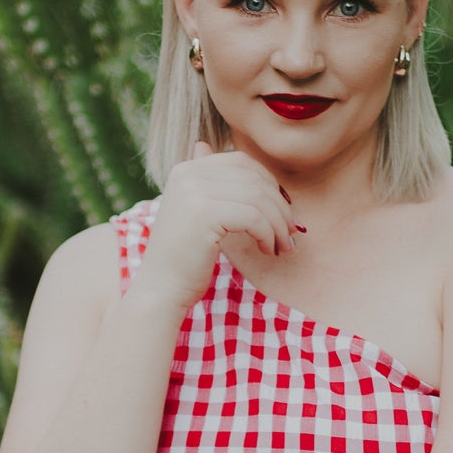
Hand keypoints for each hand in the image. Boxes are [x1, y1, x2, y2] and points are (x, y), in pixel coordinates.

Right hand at [136, 139, 298, 316]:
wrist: (161, 289)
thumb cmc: (186, 259)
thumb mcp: (203, 216)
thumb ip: (223, 192)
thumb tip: (261, 178)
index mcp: (187, 170)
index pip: (241, 163)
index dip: (270, 184)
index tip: (283, 211)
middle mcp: (188, 174)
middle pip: (253, 178)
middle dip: (280, 205)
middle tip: (291, 232)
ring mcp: (194, 192)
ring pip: (259, 198)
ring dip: (279, 224)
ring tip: (283, 246)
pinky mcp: (205, 214)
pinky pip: (254, 217)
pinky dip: (269, 234)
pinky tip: (267, 250)